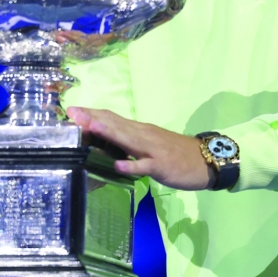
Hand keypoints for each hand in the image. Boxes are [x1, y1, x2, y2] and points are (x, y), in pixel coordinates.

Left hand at [66, 106, 210, 190]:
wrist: (206, 160)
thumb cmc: (175, 153)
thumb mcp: (149, 145)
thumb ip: (129, 142)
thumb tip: (106, 142)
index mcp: (139, 131)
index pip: (112, 118)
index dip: (92, 114)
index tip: (72, 110)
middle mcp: (143, 135)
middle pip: (116, 124)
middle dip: (93, 119)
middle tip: (72, 113)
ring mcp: (152, 150)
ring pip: (128, 140)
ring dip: (108, 133)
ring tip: (89, 127)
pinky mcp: (161, 166)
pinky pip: (145, 166)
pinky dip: (131, 165)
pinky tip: (118, 165)